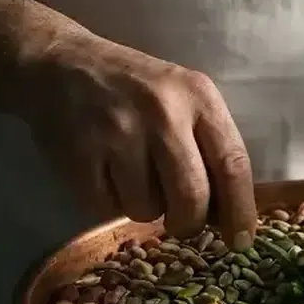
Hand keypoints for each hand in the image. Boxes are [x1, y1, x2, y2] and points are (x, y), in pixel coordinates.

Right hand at [20, 29, 256, 247]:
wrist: (61, 63)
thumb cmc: (136, 88)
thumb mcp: (185, 97)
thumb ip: (210, 146)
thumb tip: (228, 215)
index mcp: (199, 97)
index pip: (233, 165)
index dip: (240, 211)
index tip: (241, 240)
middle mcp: (162, 113)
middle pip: (192, 197)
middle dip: (189, 222)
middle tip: (181, 221)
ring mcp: (118, 133)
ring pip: (148, 209)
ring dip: (145, 207)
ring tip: (133, 177)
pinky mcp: (79, 153)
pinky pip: (106, 208)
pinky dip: (110, 203)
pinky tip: (105, 173)